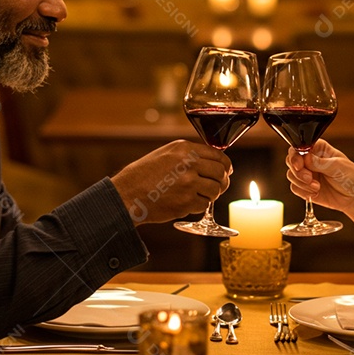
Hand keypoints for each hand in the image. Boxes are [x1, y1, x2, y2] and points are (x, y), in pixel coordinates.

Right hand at [112, 140, 231, 224]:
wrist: (127, 194)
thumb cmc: (144, 175)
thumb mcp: (166, 154)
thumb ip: (189, 155)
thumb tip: (213, 162)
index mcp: (184, 149)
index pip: (218, 155)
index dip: (226, 166)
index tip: (226, 172)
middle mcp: (189, 163)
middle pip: (220, 173)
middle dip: (222, 182)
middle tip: (218, 187)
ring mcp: (189, 183)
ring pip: (215, 190)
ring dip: (211, 195)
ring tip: (200, 195)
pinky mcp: (186, 202)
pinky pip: (204, 205)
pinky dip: (199, 206)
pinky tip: (187, 202)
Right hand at [283, 140, 353, 215]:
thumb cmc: (352, 178)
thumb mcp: (338, 167)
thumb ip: (320, 163)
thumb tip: (306, 158)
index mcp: (319, 149)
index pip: (300, 146)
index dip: (296, 155)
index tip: (300, 164)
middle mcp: (310, 159)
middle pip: (291, 160)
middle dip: (297, 171)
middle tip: (309, 178)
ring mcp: (307, 173)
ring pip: (291, 174)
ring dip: (301, 182)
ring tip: (316, 187)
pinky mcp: (305, 187)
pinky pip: (295, 188)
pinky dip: (303, 191)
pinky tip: (315, 192)